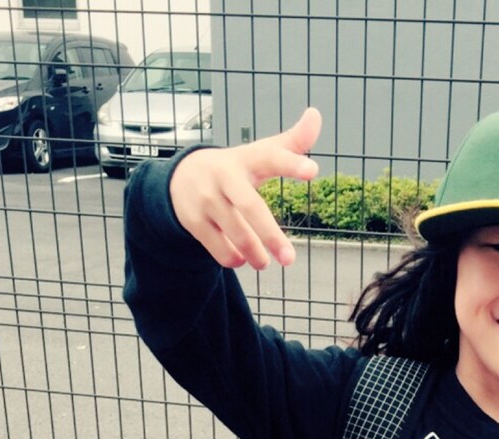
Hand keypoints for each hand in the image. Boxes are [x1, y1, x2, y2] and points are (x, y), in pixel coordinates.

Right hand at [168, 107, 321, 268]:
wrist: (182, 179)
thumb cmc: (235, 170)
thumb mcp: (260, 154)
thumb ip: (292, 142)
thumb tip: (316, 114)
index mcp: (247, 158)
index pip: (271, 157)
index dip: (292, 163)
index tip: (314, 170)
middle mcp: (225, 176)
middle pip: (251, 207)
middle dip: (271, 235)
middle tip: (289, 259)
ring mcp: (207, 198)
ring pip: (236, 233)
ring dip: (254, 253)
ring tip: (264, 263)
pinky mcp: (194, 220)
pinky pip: (220, 249)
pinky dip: (234, 259)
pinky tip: (241, 259)